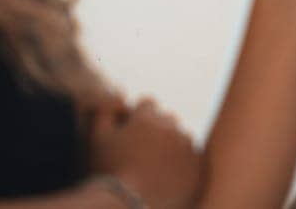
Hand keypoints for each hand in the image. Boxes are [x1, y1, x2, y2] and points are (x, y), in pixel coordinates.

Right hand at [88, 97, 202, 208]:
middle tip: (145, 153)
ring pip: (182, 137)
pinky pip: (194, 156)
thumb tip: (119, 98)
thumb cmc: (108, 173)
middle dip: (158, 130)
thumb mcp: (97, 140)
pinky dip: (185, 163)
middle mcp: (170, 126)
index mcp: (147, 117)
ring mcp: (186, 145)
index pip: (148, 104)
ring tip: (158, 168)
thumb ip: (105, 112)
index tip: (135, 133)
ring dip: (173, 146)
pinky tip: (170, 177)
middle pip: (167, 119)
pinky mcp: (198, 164)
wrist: (127, 205)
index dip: (139, 118)